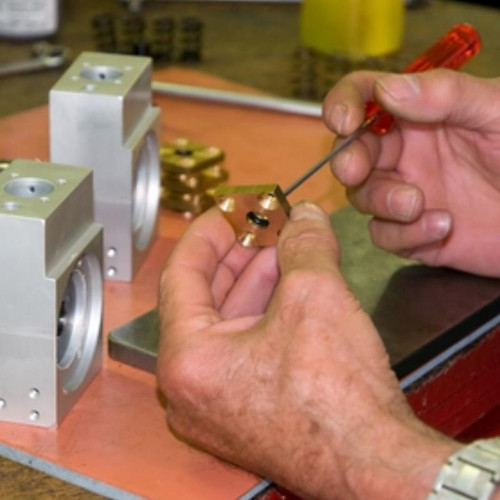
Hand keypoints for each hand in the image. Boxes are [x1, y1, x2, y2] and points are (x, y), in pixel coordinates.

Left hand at [157, 203, 458, 499]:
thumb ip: (303, 243)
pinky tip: (290, 288)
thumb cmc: (338, 404)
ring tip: (284, 250)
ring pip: (228, 323)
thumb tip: (303, 218)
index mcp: (188, 360)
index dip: (208, 233)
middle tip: (265, 225)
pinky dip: (264, 313)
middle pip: (206, 297)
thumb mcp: (316, 295)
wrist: (376, 465)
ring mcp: (217, 402)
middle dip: (240, 254)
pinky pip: (244, 347)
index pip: (181, 274)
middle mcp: (192, 386)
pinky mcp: (245, 410)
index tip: (228, 211)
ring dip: (256, 282)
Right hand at [323, 70, 499, 276]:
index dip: (344, 104)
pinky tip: (442, 227)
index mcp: (421, 116)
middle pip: (353, 152)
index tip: (344, 121)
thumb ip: (445, 95)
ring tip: (418, 204)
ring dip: (382, 201)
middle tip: (357, 170)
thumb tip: (386, 90)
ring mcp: (407, 194)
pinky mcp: (414, 234)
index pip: (366, 98)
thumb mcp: (497, 112)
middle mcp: (407, 154)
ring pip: (363, 197)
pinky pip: (386, 236)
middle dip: (348, 161)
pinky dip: (406, 236)